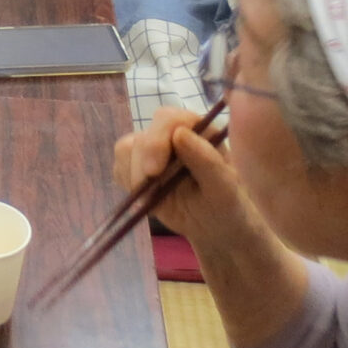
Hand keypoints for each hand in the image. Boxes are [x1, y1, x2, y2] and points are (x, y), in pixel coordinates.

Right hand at [111, 102, 263, 249]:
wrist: (217, 229)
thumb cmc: (228, 206)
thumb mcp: (224, 188)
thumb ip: (206, 161)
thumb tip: (179, 134)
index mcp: (199, 130)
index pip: (168, 119)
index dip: (156, 140)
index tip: (154, 171)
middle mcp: (174, 134)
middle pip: (144, 134)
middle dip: (141, 163)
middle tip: (149, 192)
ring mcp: (154, 150)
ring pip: (126, 148)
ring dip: (134, 176)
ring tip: (154, 199)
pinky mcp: (138, 166)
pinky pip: (119, 166)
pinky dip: (127, 183)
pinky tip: (147, 199)